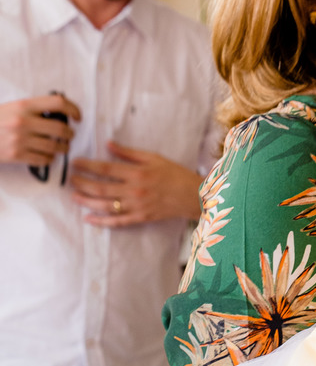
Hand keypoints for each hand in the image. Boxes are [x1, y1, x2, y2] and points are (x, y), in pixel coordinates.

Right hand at [0, 94, 79, 165]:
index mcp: (23, 105)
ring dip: (62, 148)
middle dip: (70, 134)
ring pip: (55, 146)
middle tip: (69, 136)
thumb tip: (61, 115)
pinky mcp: (16, 155)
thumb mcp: (11, 108)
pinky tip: (46, 155)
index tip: (77, 117)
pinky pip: (44, 159)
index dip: (73, 109)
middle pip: (61, 128)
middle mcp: (23, 121)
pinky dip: (49, 158)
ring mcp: (20, 139)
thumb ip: (33, 110)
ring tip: (61, 147)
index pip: (58, 103)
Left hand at [70, 141, 201, 226]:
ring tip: (74, 196)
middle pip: (101, 188)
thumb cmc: (175, 174)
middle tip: (71, 179)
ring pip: (105, 205)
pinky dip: (101, 221)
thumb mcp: (154, 158)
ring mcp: (137, 206)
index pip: (106, 169)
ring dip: (86, 201)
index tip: (75, 163)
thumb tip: (108, 144)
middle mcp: (135, 190)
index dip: (87, 165)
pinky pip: (117, 221)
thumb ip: (129, 153)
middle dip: (82, 183)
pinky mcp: (141, 217)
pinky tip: (88, 218)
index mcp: (138, 173)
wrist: (195, 195)